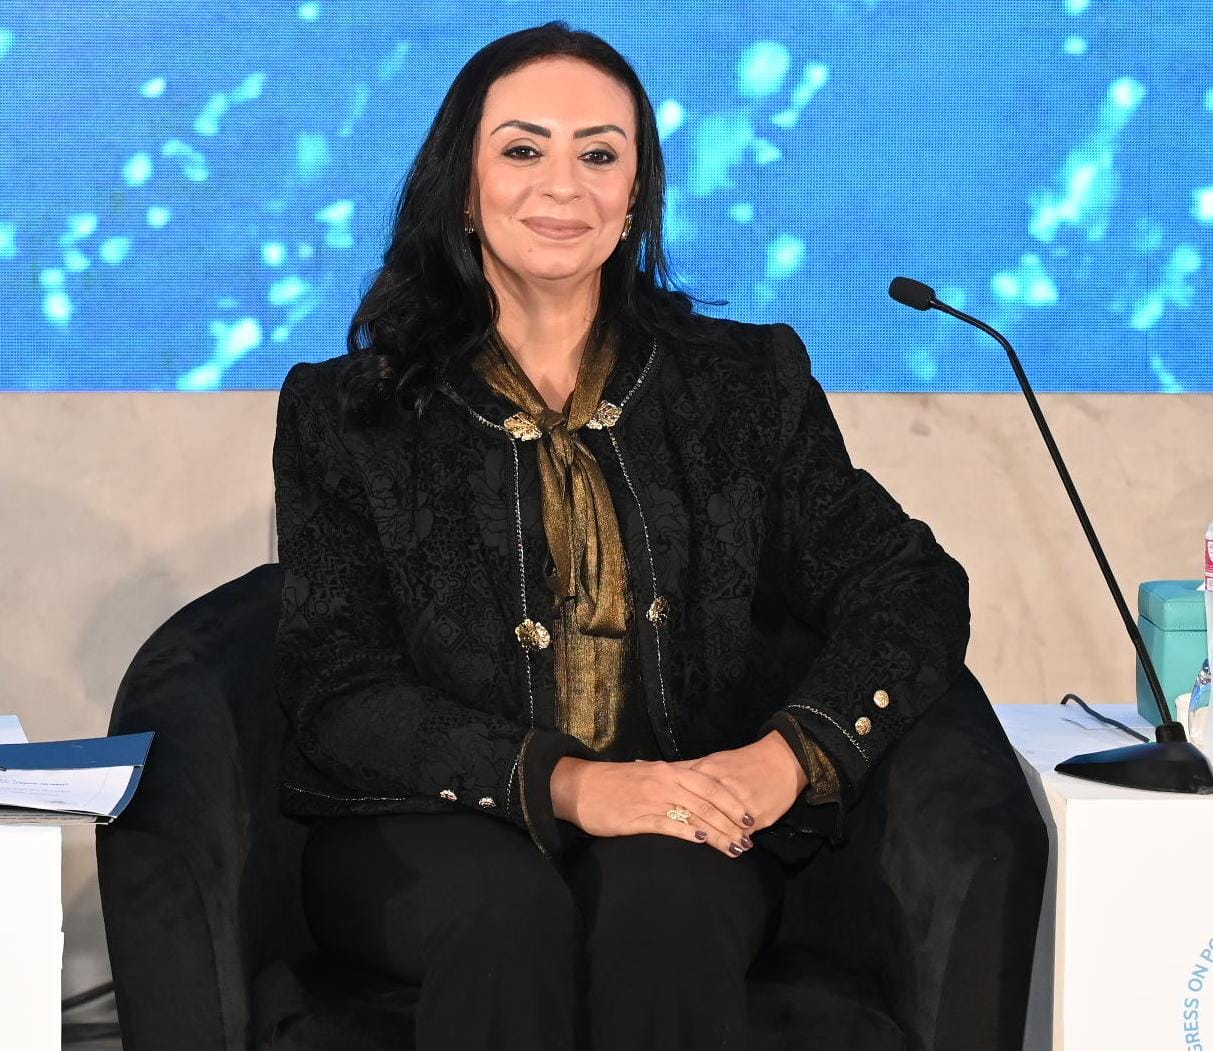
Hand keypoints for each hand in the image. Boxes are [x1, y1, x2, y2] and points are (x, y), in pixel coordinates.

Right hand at [551, 754, 754, 857]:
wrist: (580, 786)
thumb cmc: (615, 783)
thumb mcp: (647, 776)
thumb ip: (672, 782)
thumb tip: (698, 793)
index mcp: (668, 770)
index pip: (709, 783)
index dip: (731, 801)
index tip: (750, 817)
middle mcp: (664, 781)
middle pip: (706, 801)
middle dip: (731, 821)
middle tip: (749, 838)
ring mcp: (651, 799)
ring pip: (693, 814)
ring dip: (717, 832)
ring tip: (735, 847)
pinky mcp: (636, 817)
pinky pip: (667, 823)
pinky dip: (687, 831)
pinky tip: (703, 841)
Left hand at [672, 730, 808, 838]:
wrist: (782, 760)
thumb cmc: (744, 762)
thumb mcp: (714, 760)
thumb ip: (687, 768)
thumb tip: (652, 768)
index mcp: (706, 770)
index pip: (683, 794)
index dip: (670, 811)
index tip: (659, 822)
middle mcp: (719, 785)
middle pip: (697, 813)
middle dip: (687, 829)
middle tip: (677, 841)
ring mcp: (738, 801)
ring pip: (719, 826)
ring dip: (713, 840)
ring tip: (708, 849)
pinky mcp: (756, 814)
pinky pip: (741, 832)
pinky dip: (734, 841)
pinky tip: (732, 849)